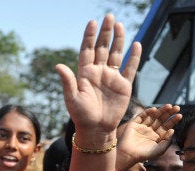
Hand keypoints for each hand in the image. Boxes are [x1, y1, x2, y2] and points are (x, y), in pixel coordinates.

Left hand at [56, 14, 140, 138]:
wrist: (96, 129)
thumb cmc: (81, 115)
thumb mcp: (72, 98)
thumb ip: (68, 81)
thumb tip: (58, 66)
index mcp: (84, 73)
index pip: (87, 50)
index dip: (89, 36)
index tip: (92, 22)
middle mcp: (98, 72)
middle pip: (102, 48)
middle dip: (105, 33)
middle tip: (109, 16)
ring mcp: (111, 77)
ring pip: (116, 54)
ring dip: (118, 40)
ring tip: (120, 25)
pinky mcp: (123, 85)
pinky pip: (129, 68)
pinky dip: (133, 57)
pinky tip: (135, 44)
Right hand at [116, 104, 181, 170]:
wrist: (129, 155)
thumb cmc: (145, 154)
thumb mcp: (160, 149)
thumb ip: (167, 140)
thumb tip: (172, 129)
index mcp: (157, 136)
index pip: (167, 126)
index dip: (173, 120)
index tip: (179, 115)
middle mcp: (150, 130)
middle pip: (161, 119)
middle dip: (169, 113)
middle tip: (177, 107)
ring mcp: (142, 126)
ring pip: (153, 116)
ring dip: (161, 110)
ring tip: (169, 106)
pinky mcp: (134, 124)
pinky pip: (141, 116)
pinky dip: (147, 112)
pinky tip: (154, 109)